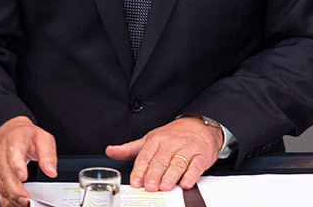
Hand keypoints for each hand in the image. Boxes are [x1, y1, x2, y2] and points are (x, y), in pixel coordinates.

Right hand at [0, 116, 57, 206]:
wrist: (11, 131)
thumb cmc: (27, 135)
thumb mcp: (43, 138)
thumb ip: (48, 154)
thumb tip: (51, 171)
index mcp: (15, 139)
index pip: (13, 152)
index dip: (17, 166)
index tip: (23, 177)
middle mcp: (2, 151)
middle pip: (5, 172)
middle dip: (15, 188)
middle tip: (26, 199)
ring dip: (9, 195)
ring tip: (22, 202)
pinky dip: (2, 197)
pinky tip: (12, 202)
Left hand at [105, 116, 222, 191]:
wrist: (199, 124)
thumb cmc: (173, 135)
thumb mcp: (150, 139)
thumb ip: (130, 148)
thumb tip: (110, 151)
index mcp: (156, 139)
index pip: (146, 156)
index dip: (140, 170)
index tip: (136, 182)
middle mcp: (171, 143)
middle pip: (161, 160)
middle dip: (154, 174)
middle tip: (150, 186)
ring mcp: (187, 148)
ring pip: (178, 163)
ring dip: (171, 175)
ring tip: (165, 186)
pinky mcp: (201, 155)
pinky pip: (196, 165)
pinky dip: (191, 175)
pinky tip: (186, 182)